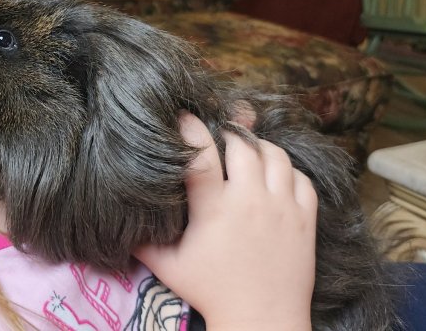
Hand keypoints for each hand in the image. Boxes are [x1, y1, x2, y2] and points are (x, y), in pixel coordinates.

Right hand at [133, 113, 316, 330]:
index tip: (185, 115)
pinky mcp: (305, 219)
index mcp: (215, 209)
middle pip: (242, 145)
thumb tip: (120, 222)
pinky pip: (302, 178)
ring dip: (260, 148)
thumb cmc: (212, 292)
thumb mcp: (169, 267)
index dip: (191, 128)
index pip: (201, 155)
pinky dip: (289, 171)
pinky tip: (276, 177)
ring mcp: (282, 208)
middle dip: (229, 134)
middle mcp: (250, 201)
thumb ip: (143, 241)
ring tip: (248, 152)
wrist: (262, 320)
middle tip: (221, 136)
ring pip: (276, 155)